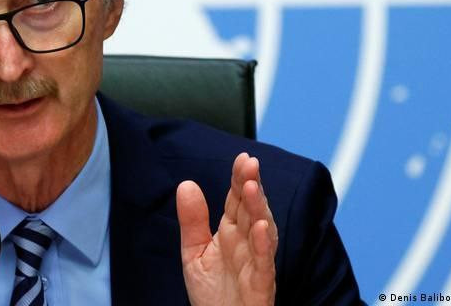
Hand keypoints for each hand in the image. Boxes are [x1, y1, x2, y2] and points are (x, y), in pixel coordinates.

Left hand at [176, 152, 277, 305]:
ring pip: (262, 232)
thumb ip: (192, 220)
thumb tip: (186, 184)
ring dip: (259, 210)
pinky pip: (264, 263)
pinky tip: (262, 228)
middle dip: (251, 186)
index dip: (240, 179)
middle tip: (250, 164)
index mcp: (231, 232)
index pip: (237, 200)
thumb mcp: (194, 252)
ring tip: (252, 188)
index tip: (243, 158)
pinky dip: (264, 246)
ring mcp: (255, 262)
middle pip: (251, 210)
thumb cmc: (213, 293)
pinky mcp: (260, 284)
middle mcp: (246, 244)